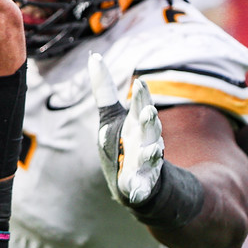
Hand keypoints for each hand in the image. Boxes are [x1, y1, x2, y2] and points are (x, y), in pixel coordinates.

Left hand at [88, 52, 161, 206]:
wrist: (137, 179)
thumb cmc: (124, 141)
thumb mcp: (113, 115)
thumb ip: (104, 89)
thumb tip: (94, 56)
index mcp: (138, 124)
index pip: (142, 106)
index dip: (143, 96)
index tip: (141, 83)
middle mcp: (147, 140)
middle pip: (151, 129)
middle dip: (150, 121)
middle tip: (148, 112)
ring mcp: (147, 162)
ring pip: (152, 156)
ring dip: (152, 153)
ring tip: (153, 150)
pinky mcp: (143, 183)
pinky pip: (143, 187)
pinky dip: (141, 188)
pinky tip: (137, 190)